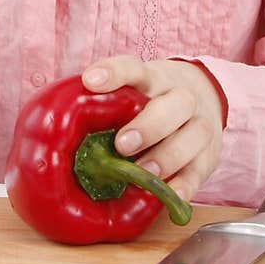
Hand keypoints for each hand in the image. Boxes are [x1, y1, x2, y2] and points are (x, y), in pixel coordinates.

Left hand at [81, 55, 224, 201]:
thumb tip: (56, 129)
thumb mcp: (136, 90)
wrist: (205, 101)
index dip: (113, 73)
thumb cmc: (154, 101)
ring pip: (193, 136)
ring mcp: (200, 126)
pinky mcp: (208, 157)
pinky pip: (201, 171)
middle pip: (174, 104)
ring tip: (143, 172)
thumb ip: (107, 104)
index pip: (134, 68)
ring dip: (166, 156)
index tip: (90, 81)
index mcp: (155, 78)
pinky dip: (186, 184)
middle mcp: (182, 98)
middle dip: (149, 125)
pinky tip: (170, 194)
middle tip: (123, 143)